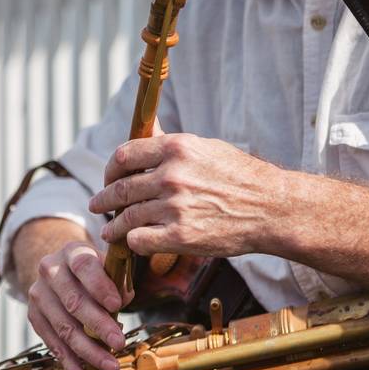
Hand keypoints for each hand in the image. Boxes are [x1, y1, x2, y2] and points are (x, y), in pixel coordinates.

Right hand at [26, 241, 132, 369]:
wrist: (61, 270)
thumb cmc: (95, 271)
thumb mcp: (108, 266)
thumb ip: (118, 281)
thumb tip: (122, 302)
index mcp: (72, 253)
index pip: (84, 267)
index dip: (99, 286)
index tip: (117, 305)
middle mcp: (50, 271)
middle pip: (73, 302)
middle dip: (98, 326)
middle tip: (120, 343)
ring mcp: (38, 296)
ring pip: (64, 329)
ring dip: (89, 352)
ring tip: (111, 367)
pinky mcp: (35, 319)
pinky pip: (55, 347)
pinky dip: (72, 368)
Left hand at [89, 134, 283, 257]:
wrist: (271, 208)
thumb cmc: (240, 176)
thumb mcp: (205, 148)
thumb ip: (170, 143)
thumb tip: (148, 127)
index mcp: (176, 148)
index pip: (124, 155)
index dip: (111, 169)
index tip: (109, 178)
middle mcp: (171, 175)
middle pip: (121, 188)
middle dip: (104, 198)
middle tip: (97, 205)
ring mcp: (174, 207)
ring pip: (127, 217)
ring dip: (114, 225)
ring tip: (109, 230)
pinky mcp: (180, 236)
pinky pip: (139, 240)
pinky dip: (132, 242)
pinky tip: (132, 243)